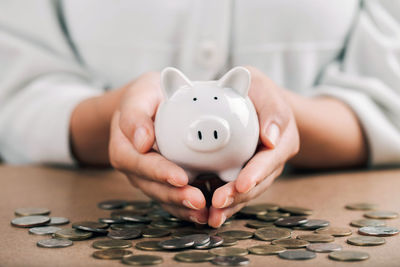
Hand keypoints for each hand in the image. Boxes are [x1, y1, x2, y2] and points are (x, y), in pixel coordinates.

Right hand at [109, 72, 207, 223]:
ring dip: (183, 206)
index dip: (160, 172)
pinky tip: (204, 212)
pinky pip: (172, 198)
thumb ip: (135, 115)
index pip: (141, 163)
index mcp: (124, 148)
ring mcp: (148, 177)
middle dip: (175, 196)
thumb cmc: (145, 97)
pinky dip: (186, 207)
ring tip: (203, 212)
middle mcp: (134, 168)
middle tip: (198, 201)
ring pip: (163, 197)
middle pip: (152, 186)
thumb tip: (142, 141)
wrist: (147, 105)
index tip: (181, 177)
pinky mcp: (161, 181)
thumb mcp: (138, 95)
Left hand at [208, 66, 299, 226]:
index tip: (241, 183)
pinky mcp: (244, 175)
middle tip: (218, 203)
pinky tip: (208, 213)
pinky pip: (235, 191)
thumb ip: (271, 108)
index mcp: (283, 140)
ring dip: (230, 206)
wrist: (253, 103)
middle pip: (258, 183)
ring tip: (212, 216)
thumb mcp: (262, 87)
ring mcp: (259, 171)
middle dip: (239, 196)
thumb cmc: (256, 92)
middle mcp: (272, 160)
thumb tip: (272, 139)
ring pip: (247, 192)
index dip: (256, 173)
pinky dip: (224, 203)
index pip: (269, 160)